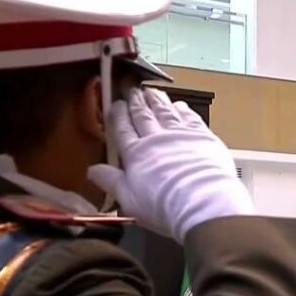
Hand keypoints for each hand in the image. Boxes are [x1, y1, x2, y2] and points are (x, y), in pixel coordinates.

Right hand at [88, 88, 252, 242]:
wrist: (202, 202)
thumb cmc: (163, 206)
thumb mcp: (129, 199)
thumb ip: (111, 181)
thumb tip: (92, 170)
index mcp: (136, 153)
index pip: (122, 129)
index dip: (118, 114)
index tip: (116, 104)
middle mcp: (156, 139)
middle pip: (143, 115)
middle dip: (136, 101)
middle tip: (132, 90)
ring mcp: (181, 134)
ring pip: (165, 111)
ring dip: (157, 100)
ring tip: (151, 91)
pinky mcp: (203, 136)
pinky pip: (190, 117)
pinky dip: (183, 109)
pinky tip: (179, 105)